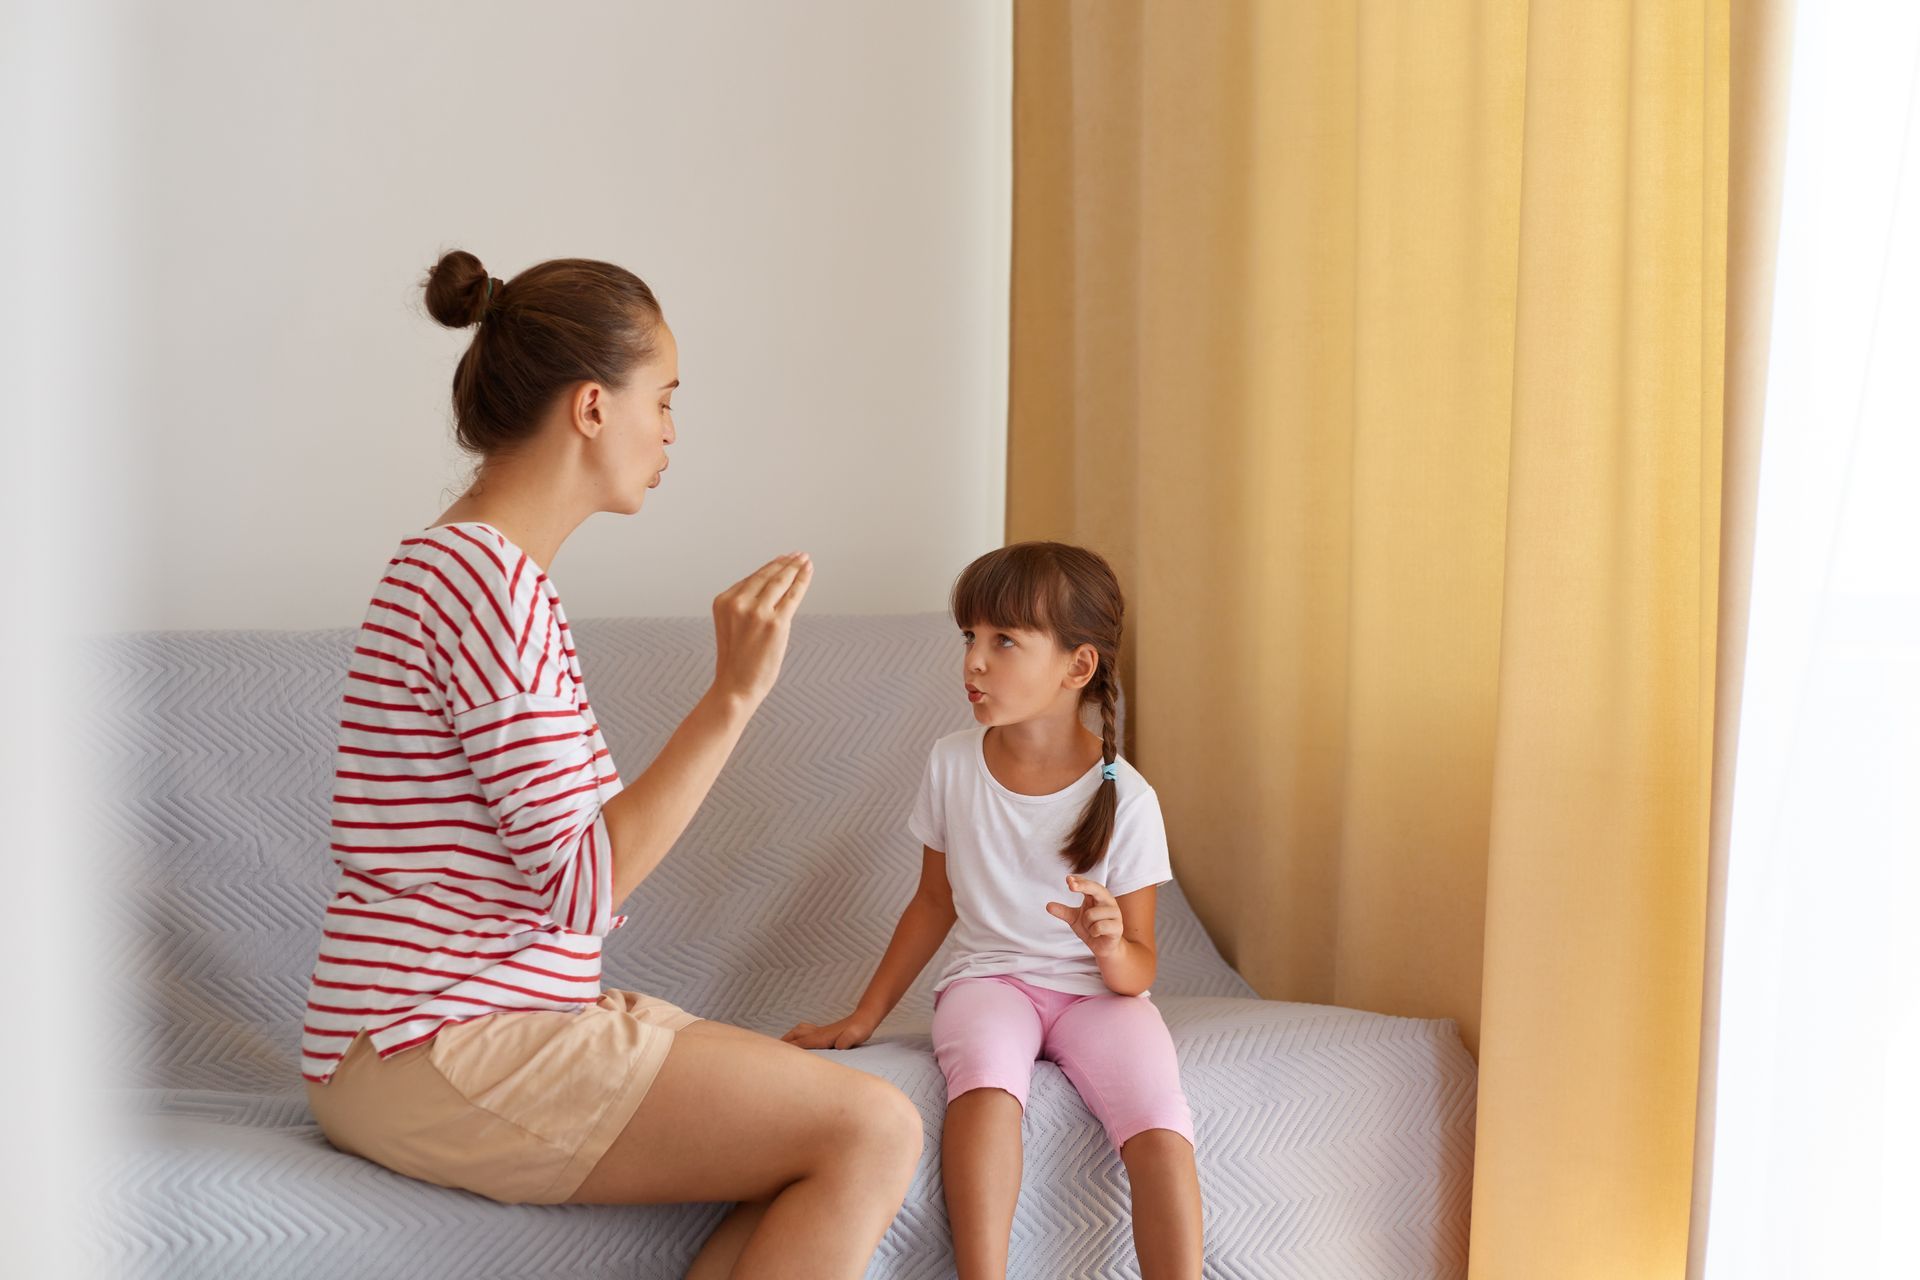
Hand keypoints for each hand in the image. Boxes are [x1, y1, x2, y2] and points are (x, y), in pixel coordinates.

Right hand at [711, 552, 813, 709]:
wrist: (736, 686)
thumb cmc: (736, 661)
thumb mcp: (732, 626)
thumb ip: (746, 606)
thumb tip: (773, 588)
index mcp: (723, 601)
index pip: (752, 579)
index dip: (770, 567)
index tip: (782, 559)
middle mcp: (738, 603)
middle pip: (766, 576)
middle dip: (785, 564)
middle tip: (798, 555)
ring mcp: (757, 612)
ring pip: (780, 582)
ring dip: (795, 569)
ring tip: (805, 560)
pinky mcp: (775, 622)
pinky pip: (792, 596)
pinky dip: (802, 581)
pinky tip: (808, 572)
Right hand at [781, 1012, 875, 1049]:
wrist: (865, 1018)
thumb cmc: (860, 1029)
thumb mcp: (856, 1036)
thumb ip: (848, 1039)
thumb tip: (840, 1045)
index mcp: (821, 1037)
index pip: (800, 1044)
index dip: (788, 1049)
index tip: (775, 1056)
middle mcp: (817, 1033)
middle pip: (795, 1036)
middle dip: (783, 1043)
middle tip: (771, 1051)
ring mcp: (820, 1031)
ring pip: (798, 1031)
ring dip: (788, 1037)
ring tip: (780, 1046)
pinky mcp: (824, 1031)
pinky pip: (805, 1031)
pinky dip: (797, 1035)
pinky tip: (799, 1040)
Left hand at [1045, 874, 1125, 959]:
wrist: (1103, 947)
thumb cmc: (1090, 928)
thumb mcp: (1074, 919)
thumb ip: (1063, 912)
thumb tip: (1048, 906)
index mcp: (1098, 896)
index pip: (1089, 884)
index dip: (1079, 881)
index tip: (1068, 879)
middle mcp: (1108, 901)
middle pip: (1096, 889)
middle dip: (1084, 886)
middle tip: (1071, 886)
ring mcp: (1115, 913)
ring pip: (1091, 914)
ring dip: (1087, 924)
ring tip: (1092, 928)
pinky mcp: (1118, 927)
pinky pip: (1098, 927)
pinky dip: (1093, 932)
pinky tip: (1097, 934)